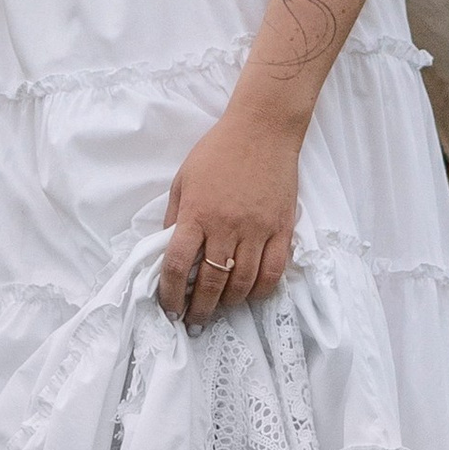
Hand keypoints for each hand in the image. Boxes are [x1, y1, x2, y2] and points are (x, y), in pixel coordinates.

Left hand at [161, 107, 300, 327]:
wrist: (262, 129)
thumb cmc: (218, 150)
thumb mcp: (183, 179)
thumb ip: (174, 216)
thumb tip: (166, 250)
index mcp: (197, 213)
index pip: (177, 265)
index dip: (170, 294)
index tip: (169, 307)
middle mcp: (226, 226)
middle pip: (211, 282)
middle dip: (199, 308)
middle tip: (193, 320)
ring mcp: (257, 229)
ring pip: (243, 282)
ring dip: (229, 303)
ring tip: (220, 308)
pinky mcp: (282, 228)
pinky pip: (274, 271)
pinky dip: (262, 289)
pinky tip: (251, 294)